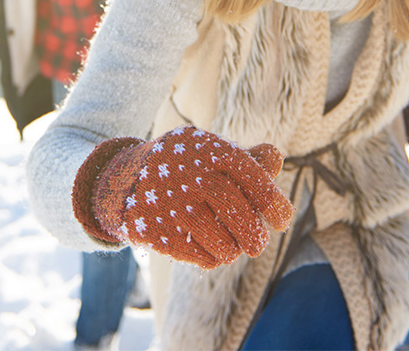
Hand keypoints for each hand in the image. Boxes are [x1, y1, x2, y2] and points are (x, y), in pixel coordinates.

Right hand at [73, 125, 294, 268]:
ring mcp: (172, 203)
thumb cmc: (185, 165)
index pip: (252, 176)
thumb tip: (276, 159)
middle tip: (259, 244)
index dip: (272, 202)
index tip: (282, 220)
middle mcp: (192, 175)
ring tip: (235, 249)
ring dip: (232, 248)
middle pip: (235, 208)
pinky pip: (194, 253)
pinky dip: (210, 258)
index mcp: (211, 150)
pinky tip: (214, 254)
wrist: (126, 178)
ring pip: (216, 236)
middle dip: (253, 231)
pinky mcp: (155, 229)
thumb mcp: (213, 152)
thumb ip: (247, 158)